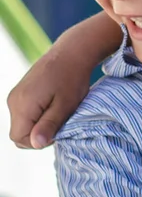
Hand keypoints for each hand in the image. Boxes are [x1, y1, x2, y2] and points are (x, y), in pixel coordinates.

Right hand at [7, 34, 99, 148]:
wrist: (72, 52)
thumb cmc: (72, 78)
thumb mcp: (65, 105)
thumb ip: (49, 125)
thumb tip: (35, 144)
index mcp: (22, 105)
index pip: (20, 138)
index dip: (39, 140)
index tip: (58, 129)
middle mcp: (13, 101)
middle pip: (19, 132)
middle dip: (38, 133)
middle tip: (60, 120)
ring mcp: (15, 96)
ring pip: (22, 123)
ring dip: (39, 124)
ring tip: (58, 110)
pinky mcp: (20, 92)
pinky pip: (24, 113)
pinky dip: (37, 115)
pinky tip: (52, 105)